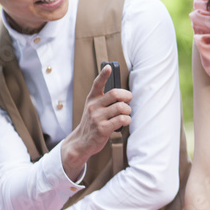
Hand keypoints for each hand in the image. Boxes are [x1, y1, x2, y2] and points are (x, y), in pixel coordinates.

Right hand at [61, 65, 132, 179]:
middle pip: (115, 94)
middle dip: (127, 96)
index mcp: (92, 99)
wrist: (81, 142)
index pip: (97, 84)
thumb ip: (105, 100)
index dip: (103, 75)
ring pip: (121, 108)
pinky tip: (125, 121)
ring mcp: (97, 118)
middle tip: (128, 101)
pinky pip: (122, 120)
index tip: (109, 67)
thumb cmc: (93, 123)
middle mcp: (93, 107)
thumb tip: (123, 94)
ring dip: (128, 111)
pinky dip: (127, 120)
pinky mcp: (102, 129)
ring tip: (126, 114)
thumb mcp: (94, 109)